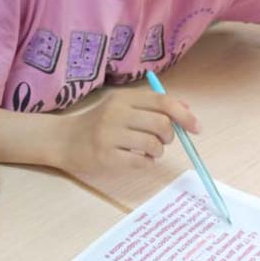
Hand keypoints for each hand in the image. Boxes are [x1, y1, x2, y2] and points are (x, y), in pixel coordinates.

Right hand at [59, 88, 198, 173]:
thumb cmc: (97, 123)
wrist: (63, 140)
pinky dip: (147, 162)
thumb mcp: (121, 106)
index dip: (184, 115)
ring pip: (153, 144)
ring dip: (158, 151)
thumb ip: (152, 105)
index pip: (163, 102)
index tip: (196, 128)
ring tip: (149, 151)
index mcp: (123, 98)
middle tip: (162, 141)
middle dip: (169, 136)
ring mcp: (109, 135)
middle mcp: (116, 113)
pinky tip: (140, 159)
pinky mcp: (106, 156)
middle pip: (161, 124)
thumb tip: (185, 107)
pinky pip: (141, 161)